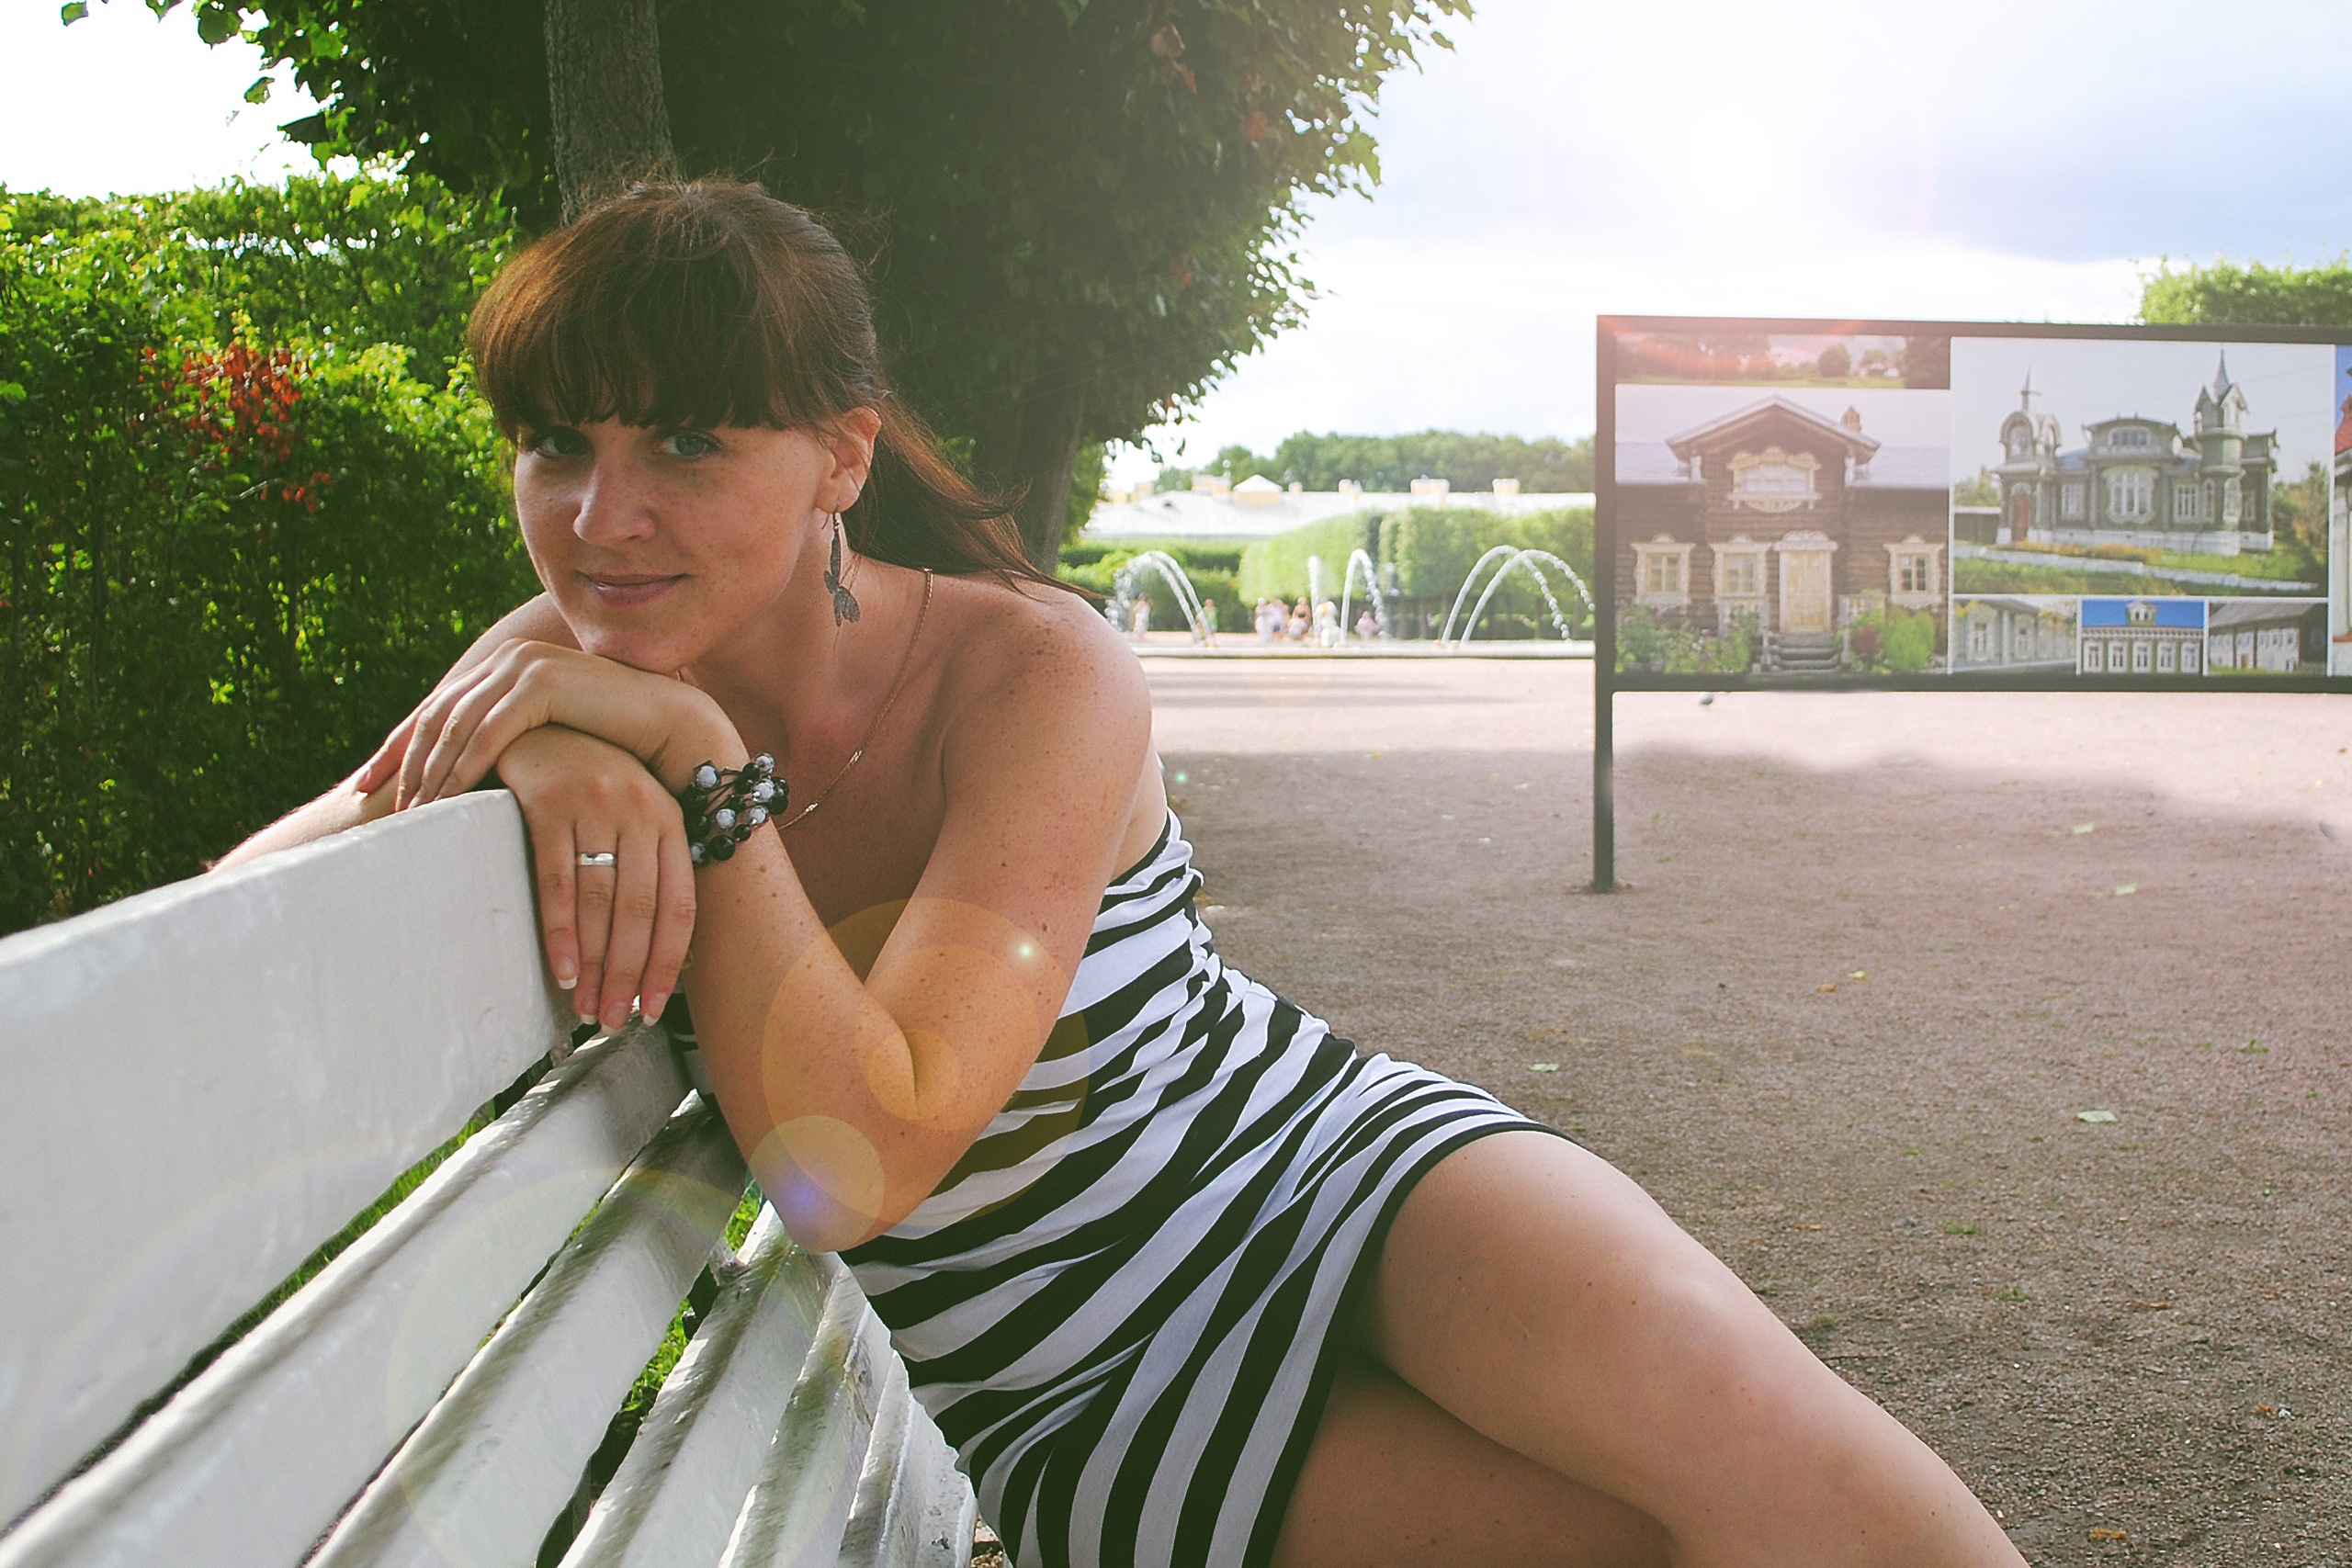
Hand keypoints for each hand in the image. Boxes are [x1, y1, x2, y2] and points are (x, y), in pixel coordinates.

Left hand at [359, 640, 734, 807]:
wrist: (669, 723)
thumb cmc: (615, 739)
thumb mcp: (550, 736)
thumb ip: (515, 737)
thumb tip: (473, 769)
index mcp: (504, 665)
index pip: (437, 707)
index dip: (397, 746)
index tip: (367, 783)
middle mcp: (507, 658)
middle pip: (436, 713)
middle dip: (402, 762)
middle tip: (377, 803)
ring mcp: (524, 665)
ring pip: (457, 724)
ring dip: (430, 771)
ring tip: (413, 812)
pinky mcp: (542, 684)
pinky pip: (489, 731)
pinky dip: (463, 767)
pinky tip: (447, 798)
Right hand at [495, 724, 698, 1030]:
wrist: (538, 725)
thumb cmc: (588, 787)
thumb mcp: (632, 818)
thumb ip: (648, 871)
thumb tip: (664, 957)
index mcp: (672, 821)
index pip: (679, 908)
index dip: (667, 965)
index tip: (652, 1010)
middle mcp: (643, 810)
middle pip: (640, 912)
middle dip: (626, 975)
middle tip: (613, 1020)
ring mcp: (598, 803)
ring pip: (602, 902)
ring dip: (594, 965)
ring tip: (586, 1007)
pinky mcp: (551, 801)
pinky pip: (558, 881)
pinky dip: (562, 932)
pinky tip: (561, 969)